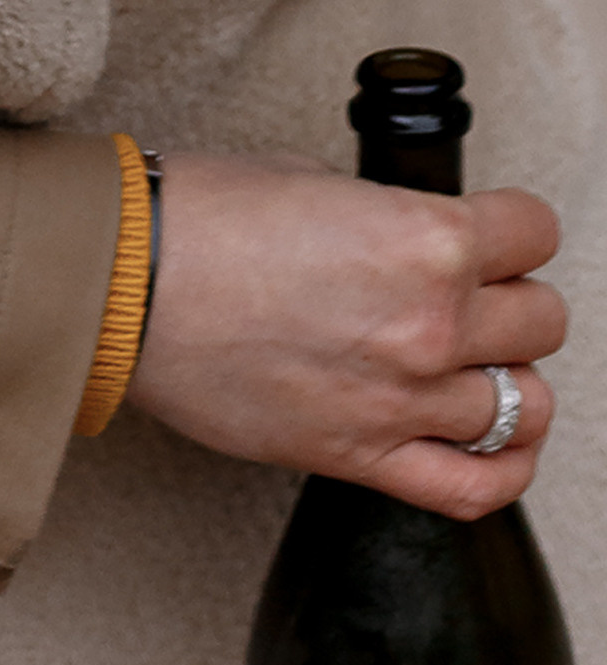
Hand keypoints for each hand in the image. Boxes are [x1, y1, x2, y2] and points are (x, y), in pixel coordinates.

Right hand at [127, 151, 563, 518]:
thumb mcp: (308, 177)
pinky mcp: (360, 457)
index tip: (492, 233)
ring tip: (468, 364)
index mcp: (424, 236)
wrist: (122, 285)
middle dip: (510, 299)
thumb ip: (382, 214)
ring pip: (526, 403)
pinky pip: (478, 487)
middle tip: (467, 294)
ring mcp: (402, 398)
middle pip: (543, 318)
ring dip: (505, 378)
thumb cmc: (198, 218)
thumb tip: (404, 236)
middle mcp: (431, 321)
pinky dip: (504, 468)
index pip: (535, 232)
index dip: (512, 228)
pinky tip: (489, 440)